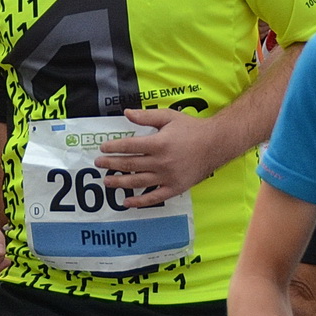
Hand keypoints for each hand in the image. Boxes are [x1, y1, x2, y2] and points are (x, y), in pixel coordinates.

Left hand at [95, 106, 221, 206]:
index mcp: (158, 143)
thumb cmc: (191, 129)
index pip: (129, 146)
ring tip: (107, 181)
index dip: (114, 148)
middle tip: (99, 164)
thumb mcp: (169, 117)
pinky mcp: (175, 188)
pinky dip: (139, 202)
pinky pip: (154, 198)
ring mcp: (168, 177)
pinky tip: (126, 202)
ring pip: (138, 182)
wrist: (216, 144)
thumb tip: (126, 113)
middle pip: (130, 165)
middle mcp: (161, 162)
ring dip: (120, 183)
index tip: (103, 148)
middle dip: (112, 164)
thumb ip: (146, 117)